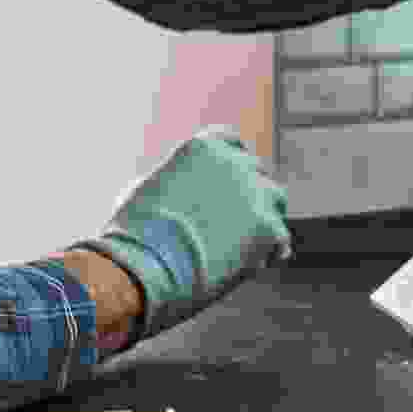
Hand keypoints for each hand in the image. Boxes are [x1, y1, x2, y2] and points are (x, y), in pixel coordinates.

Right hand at [68, 126, 292, 342]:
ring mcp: (253, 192)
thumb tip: (170, 193)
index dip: (231, 168)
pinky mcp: (267, 226)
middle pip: (256, 172)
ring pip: (275, 200)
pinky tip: (251, 266)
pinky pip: (280, 238)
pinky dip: (269, 253)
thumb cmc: (132, 237)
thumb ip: (170, 182)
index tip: (228, 189)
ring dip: (265, 218)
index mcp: (202, 147)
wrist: (143, 267)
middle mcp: (233, 161)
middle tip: (238, 225)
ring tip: (247, 246)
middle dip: (249, 195)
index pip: (231, 144)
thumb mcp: (142, 190)